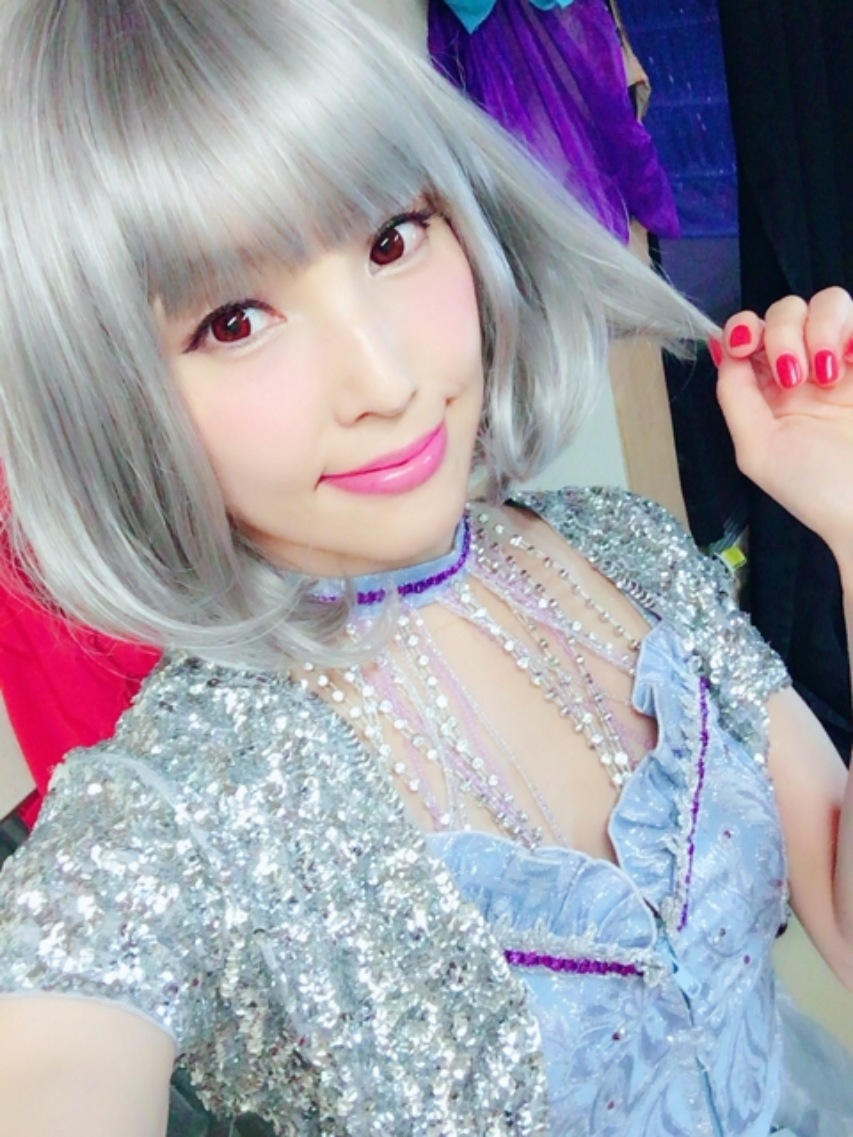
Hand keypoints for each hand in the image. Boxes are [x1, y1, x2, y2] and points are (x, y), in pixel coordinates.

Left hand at [713, 287, 852, 566]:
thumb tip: (722, 349)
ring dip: (821, 328)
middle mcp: (804, 368)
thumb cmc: (815, 489)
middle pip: (785, 310)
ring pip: (828, 302)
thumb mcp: (756, 448)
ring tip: (829, 374)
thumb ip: (735, 395)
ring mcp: (843, 360)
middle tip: (795, 376)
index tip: (749, 347)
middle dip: (783, 333)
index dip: (743, 328)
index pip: (748, 333)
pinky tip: (851, 362)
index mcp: (767, 391)